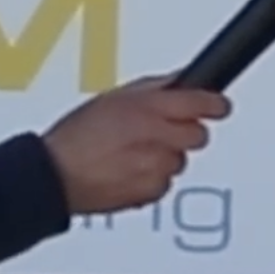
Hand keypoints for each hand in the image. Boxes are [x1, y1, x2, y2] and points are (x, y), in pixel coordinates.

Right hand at [41, 75, 230, 214]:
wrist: (54, 176)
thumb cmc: (75, 137)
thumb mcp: (113, 98)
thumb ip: (153, 89)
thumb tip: (179, 81)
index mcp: (148, 108)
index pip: (200, 103)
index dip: (214, 104)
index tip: (220, 105)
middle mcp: (157, 137)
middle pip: (198, 135)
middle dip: (185, 133)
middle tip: (162, 132)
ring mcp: (156, 167)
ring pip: (181, 161)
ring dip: (164, 157)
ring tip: (132, 154)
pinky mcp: (151, 192)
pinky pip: (165, 183)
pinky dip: (152, 179)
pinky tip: (128, 171)